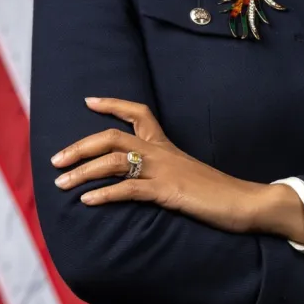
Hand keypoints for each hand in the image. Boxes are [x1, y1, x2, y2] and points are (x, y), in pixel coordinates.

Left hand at [51, 97, 264, 233]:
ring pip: (114, 161)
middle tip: (56, 159)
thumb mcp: (187, 175)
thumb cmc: (218, 193)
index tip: (88, 101)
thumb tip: (143, 180)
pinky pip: (128, 189)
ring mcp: (164, 170)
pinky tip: (87, 202)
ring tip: (61, 183)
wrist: (247, 202)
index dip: (112, 105)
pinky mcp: (167, 191)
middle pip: (112, 137)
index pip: (139, 113)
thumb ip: (165, 173)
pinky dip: (104, 194)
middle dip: (80, 146)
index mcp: (167, 145)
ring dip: (82, 172)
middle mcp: (162, 152)